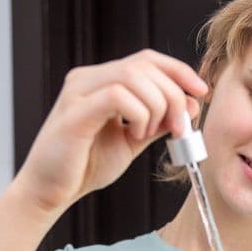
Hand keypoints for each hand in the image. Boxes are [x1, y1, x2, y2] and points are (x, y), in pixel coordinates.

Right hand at [12, 49, 207, 217]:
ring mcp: (78, 93)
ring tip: (151, 134)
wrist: (50, 191)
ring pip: (133, 76)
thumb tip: (189, 106)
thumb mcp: (132, 141)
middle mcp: (88, 79)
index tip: (201, 92)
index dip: (179, 71)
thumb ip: (157, 122)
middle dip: (174, 94)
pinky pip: (117, 96)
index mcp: (101, 81)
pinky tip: (134, 134)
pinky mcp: (74, 113)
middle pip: (145, 65)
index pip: (147, 59)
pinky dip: (138, 114)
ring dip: (157, 106)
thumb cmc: (85, 165)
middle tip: (180, 127)